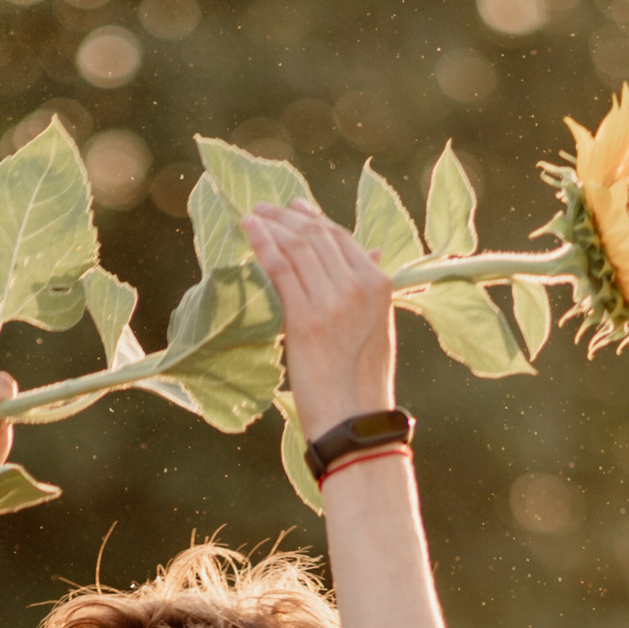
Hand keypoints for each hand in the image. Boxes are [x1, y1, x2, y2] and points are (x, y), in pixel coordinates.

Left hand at [243, 201, 395, 434]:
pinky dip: (263, 244)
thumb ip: (368, 289)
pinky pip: (281, 269)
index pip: (342, 238)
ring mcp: (333, 301)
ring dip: (272, 225)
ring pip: (298, 247)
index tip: (294, 208)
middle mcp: (359, 286)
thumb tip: (372, 253)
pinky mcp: (306, 319)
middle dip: (288, 217)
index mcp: (379, 285)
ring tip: (253, 216)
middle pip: (318, 236)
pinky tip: (249, 231)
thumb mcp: (376, 327)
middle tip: (265, 207)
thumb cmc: (361, 381)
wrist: (353, 420)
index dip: (314, 218)